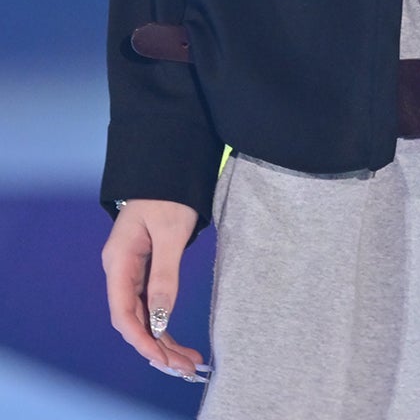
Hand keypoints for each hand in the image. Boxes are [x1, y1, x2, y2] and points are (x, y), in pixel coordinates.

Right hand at [101, 200, 208, 381]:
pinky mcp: (144, 268)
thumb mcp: (170, 233)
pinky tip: (175, 340)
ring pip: (143, 314)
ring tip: (186, 360)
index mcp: (119, 260)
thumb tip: (161, 319)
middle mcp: (120, 269)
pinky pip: (150, 303)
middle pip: (133, 318)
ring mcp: (131, 270)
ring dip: (162, 339)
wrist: (168, 167)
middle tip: (184, 366)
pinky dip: (163, 322)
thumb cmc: (168, 193)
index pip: (123, 312)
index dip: (141, 339)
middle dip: (156, 346)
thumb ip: (164, 275)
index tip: (161, 358)